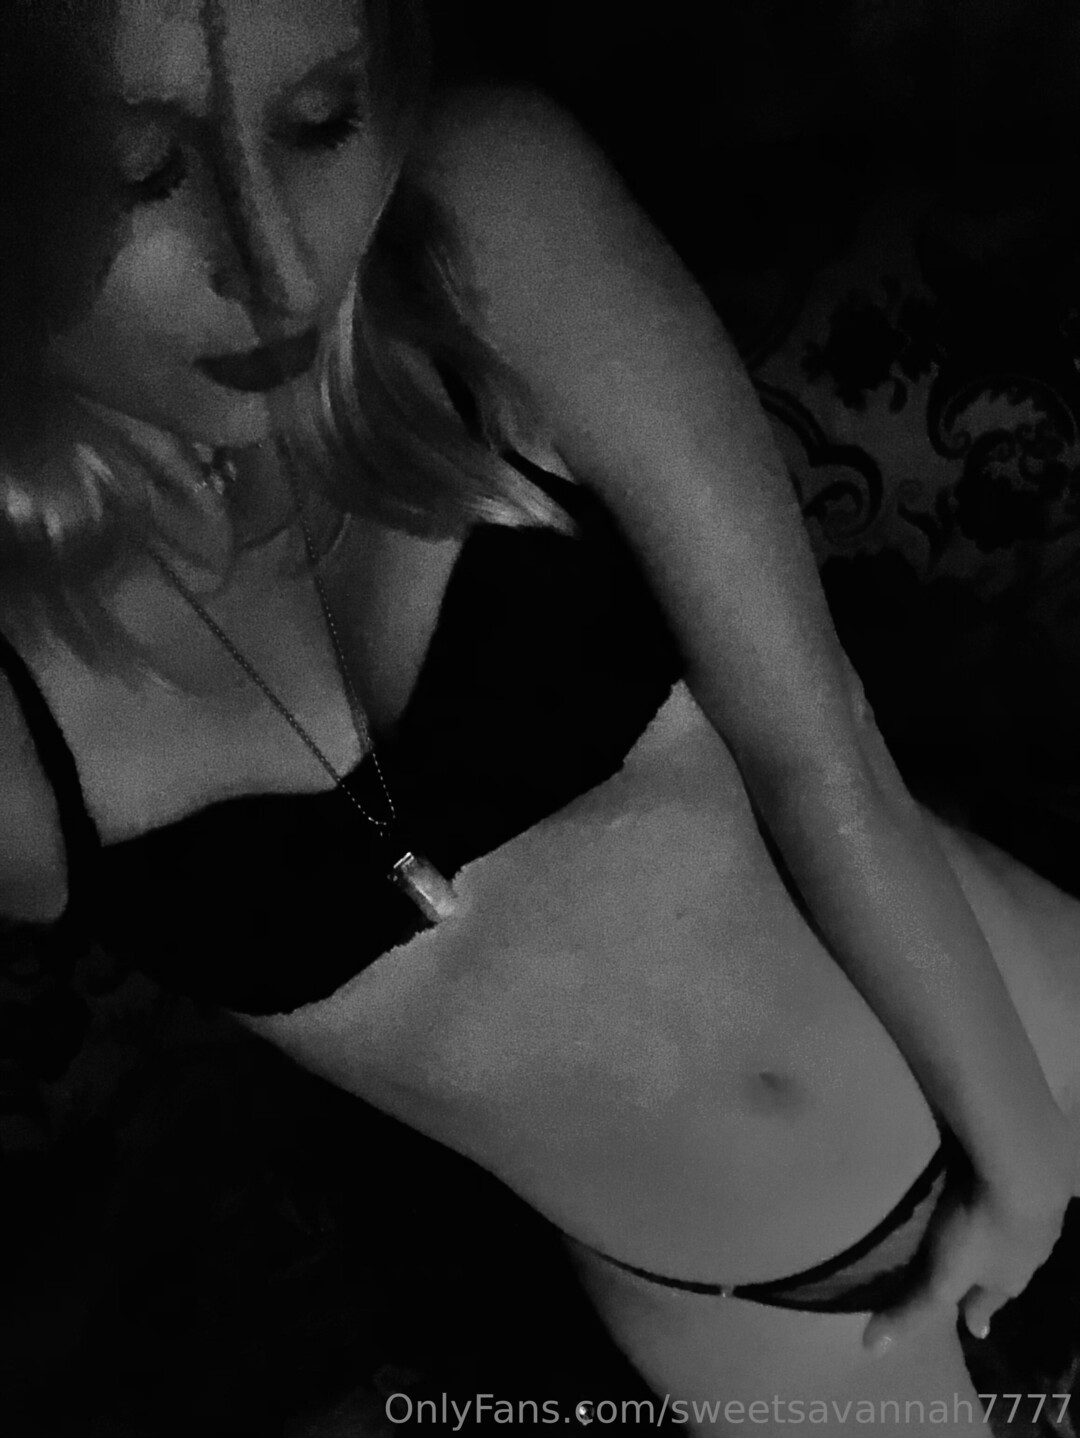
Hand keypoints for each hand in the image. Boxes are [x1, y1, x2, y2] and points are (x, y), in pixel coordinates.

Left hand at [862, 1121, 1076, 1354]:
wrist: (1025, 1173)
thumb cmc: (981, 1233)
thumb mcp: (942, 1278)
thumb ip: (913, 1309)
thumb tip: (872, 1348)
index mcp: (1008, 1280)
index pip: (988, 1303)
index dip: (975, 1313)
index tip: (970, 1326)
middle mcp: (1026, 1253)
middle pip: (1004, 1268)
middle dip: (990, 1271)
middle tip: (974, 1271)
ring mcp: (1032, 1215)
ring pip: (1011, 1232)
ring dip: (997, 1233)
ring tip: (977, 1229)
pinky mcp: (1026, 1179)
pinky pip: (1007, 1193)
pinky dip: (996, 1195)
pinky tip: (983, 1185)